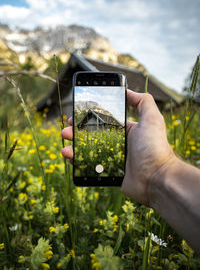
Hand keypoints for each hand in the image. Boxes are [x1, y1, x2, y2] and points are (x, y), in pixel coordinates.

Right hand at [61, 90, 175, 206]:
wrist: (157, 178)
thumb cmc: (154, 147)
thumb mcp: (152, 119)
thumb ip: (143, 101)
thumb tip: (128, 91)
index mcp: (125, 131)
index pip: (103, 121)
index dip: (89, 117)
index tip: (76, 114)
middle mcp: (118, 143)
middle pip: (92, 135)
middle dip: (77, 131)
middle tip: (66, 129)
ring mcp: (112, 159)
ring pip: (87, 150)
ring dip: (73, 145)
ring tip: (65, 142)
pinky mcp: (108, 173)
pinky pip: (89, 166)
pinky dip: (77, 161)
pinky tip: (69, 157)